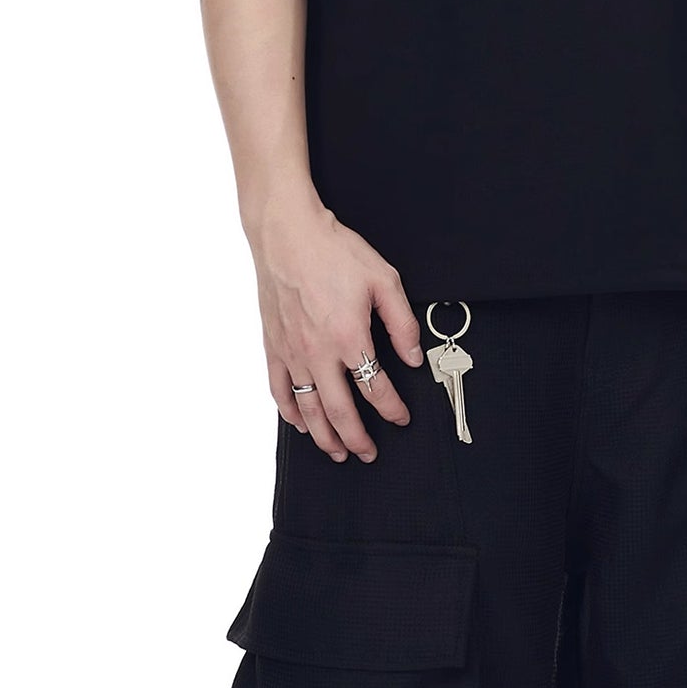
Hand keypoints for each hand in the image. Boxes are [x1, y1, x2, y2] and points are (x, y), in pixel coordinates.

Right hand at [247, 196, 425, 461]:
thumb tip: (413, 357)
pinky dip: (290, 412)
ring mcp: (292, 353)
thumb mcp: (383, 280)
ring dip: (324, 436)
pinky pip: (279, 390)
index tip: (401, 418)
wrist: (288, 234)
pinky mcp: (273, 346)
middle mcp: (318, 354)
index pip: (375, 389)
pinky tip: (300, 423)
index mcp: (350, 338)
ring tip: (336, 452)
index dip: (392, 409)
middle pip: (340, 412)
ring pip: (308, 409)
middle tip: (368, 453)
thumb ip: (401, 323)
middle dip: (357, 439)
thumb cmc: (333, 251)